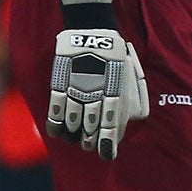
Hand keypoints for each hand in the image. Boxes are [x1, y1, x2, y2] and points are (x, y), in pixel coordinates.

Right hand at [48, 0, 149, 159]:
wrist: (94, 36)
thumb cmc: (119, 60)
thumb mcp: (134, 80)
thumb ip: (136, 102)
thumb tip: (132, 123)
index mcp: (117, 94)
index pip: (110, 126)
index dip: (106, 143)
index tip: (106, 154)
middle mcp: (95, 95)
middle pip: (90, 128)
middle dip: (91, 141)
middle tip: (91, 144)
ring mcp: (76, 90)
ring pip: (72, 123)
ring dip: (75, 135)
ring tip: (78, 139)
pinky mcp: (60, 84)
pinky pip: (55, 110)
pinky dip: (55, 125)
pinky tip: (59, 132)